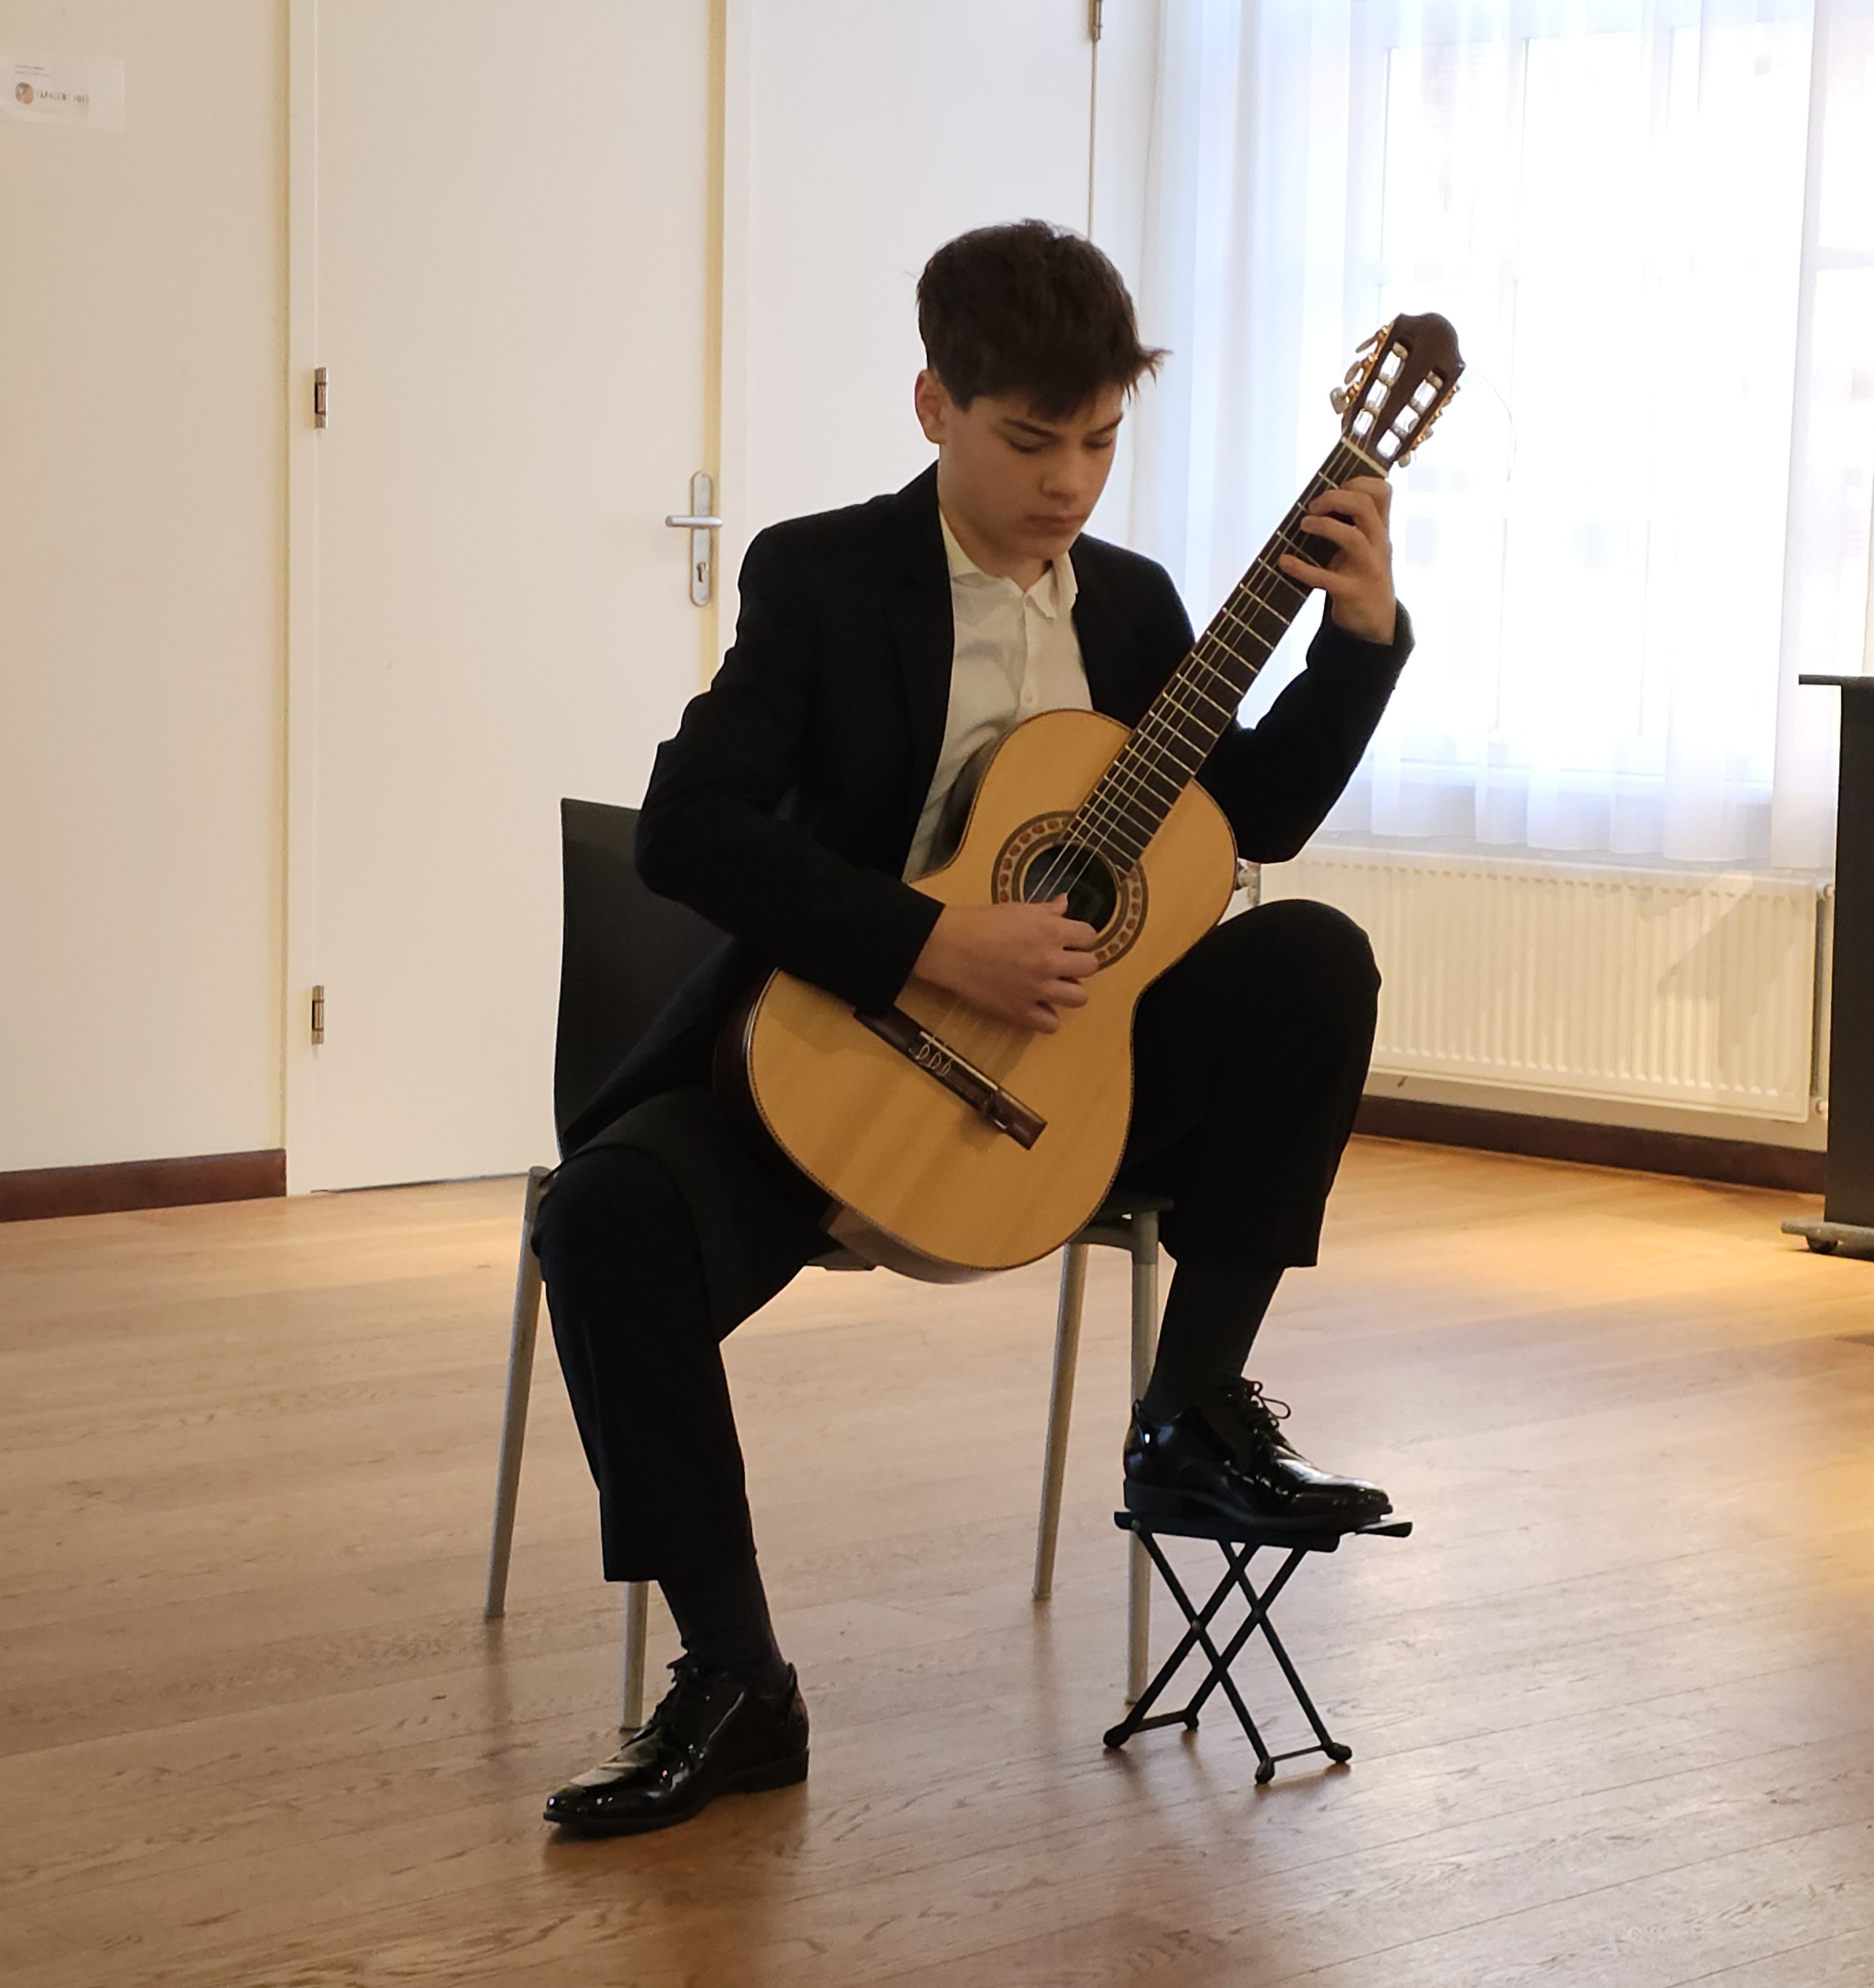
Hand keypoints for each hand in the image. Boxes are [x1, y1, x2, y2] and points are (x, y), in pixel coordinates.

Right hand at [911, 898, 1098, 1032]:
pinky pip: (1051, 1024)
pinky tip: (1037, 1006)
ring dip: (1069, 990)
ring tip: (1054, 985)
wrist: (949, 947)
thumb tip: (1065, 904)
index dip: (1080, 937)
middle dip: (1079, 963)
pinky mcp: (1021, 1011)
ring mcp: (1037, 989)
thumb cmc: (981, 923)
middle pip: (1090, 967)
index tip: (1070, 940)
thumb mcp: (1017, 909)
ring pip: (1079, 998)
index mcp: (1051, 931)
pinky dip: (1047, 1017)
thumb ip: (1047, 910)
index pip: (1090, 936)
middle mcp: (1050, 961)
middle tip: (1063, 962)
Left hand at [1277, 474, 1396, 644]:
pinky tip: (1284, 562)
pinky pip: (1327, 578)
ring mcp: (1367, 569)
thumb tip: (1318, 498)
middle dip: (1334, 498)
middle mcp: (1378, 545)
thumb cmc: (1361, 576)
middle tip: (1312, 507)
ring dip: (1324, 526)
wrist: (1374, 621)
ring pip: (1352, 538)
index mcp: (1381, 529)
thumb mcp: (1364, 546)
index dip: (1357, 481)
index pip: (1382, 492)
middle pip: (1364, 506)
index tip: (1334, 488)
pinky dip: (1302, 568)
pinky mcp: (1352, 592)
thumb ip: (1352, 522)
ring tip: (1304, 525)